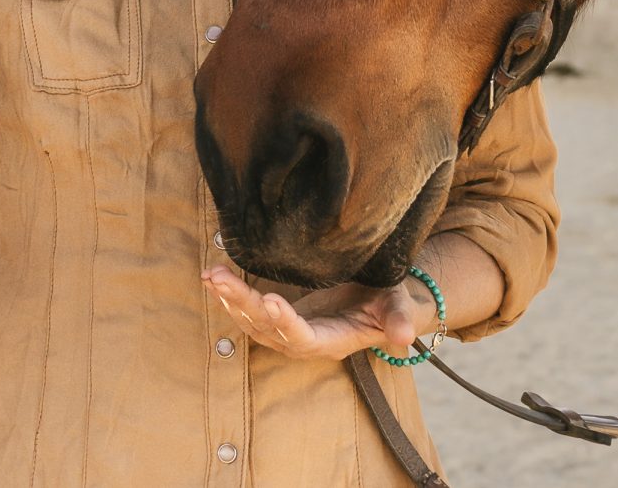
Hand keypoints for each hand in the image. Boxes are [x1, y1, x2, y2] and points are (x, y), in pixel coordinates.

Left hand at [202, 265, 438, 361]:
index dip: (286, 323)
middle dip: (243, 304)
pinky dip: (229, 297)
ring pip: (253, 323)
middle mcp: (305, 341)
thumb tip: (405, 335)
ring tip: (211, 275)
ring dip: (230, 300)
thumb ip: (400, 318)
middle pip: (268, 329)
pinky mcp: (278, 318)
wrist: (379, 301)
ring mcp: (288, 331)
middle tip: (220, 279)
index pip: (304, 338)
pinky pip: (249, 313)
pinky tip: (212, 278)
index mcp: (333, 341)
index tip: (271, 300)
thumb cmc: (389, 300)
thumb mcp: (398, 305)